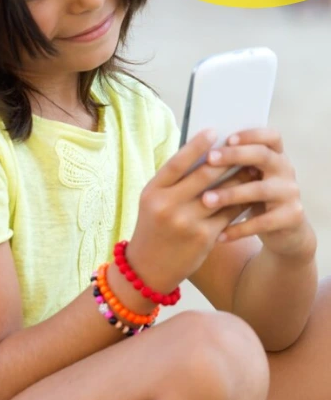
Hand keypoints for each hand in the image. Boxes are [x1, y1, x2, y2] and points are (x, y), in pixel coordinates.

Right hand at [127, 130, 255, 292]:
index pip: (177, 163)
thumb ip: (173, 182)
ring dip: (240, 178)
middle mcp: (168, 206)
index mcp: (152, 192)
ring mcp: (187, 223)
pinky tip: (250, 193)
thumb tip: (204, 156)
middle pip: (204, 175)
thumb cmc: (152, 227)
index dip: (196, 145)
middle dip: (226, 159)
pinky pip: (229, 214)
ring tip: (252, 166)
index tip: (213, 131)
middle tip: (242, 147)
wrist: (148, 268)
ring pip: (222, 194)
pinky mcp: (204, 238)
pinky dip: (241, 201)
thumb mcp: (152, 202)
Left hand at [200, 129, 314, 257]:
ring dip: (230, 194)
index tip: (226, 137)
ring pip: (260, 190)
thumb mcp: (242, 178)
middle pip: (263, 156)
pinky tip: (219, 234)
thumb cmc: (250, 197)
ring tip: (205, 200)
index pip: (270, 136)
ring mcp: (290, 193)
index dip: (251, 135)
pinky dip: (239, 228)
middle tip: (208, 159)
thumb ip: (228, 165)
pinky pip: (263, 222)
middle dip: (234, 156)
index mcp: (273, 155)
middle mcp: (285, 170)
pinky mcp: (291, 217)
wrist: (282, 231)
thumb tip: (192, 151)